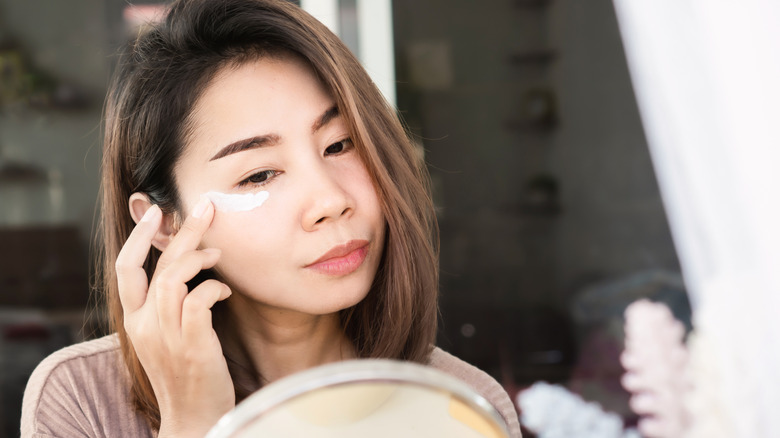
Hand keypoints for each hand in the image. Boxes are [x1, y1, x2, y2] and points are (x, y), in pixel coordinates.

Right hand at [115, 198, 234, 436]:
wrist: (194, 418)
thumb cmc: (186, 374)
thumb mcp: (167, 336)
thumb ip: (169, 305)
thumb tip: (188, 266)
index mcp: (134, 321)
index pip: (124, 269)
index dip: (137, 237)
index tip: (156, 212)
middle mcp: (144, 325)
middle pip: (156, 265)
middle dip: (182, 231)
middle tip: (206, 208)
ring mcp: (166, 335)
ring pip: (173, 277)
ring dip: (199, 257)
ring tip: (218, 254)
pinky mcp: (192, 344)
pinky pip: (199, 299)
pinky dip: (214, 287)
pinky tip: (226, 292)